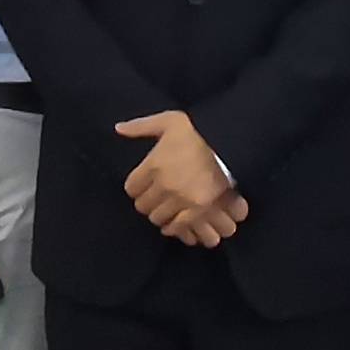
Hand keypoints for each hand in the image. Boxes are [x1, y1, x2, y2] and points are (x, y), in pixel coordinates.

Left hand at [118, 111, 242, 247]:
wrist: (231, 143)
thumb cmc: (198, 131)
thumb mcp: (168, 121)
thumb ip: (141, 126)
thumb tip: (118, 128)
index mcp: (153, 165)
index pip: (131, 188)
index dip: (137, 187)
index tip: (144, 185)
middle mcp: (164, 186)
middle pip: (143, 206)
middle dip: (148, 202)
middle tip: (157, 198)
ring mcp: (181, 200)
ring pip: (158, 219)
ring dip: (162, 215)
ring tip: (168, 209)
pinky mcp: (198, 211)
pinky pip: (178, 228)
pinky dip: (176, 228)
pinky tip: (177, 223)